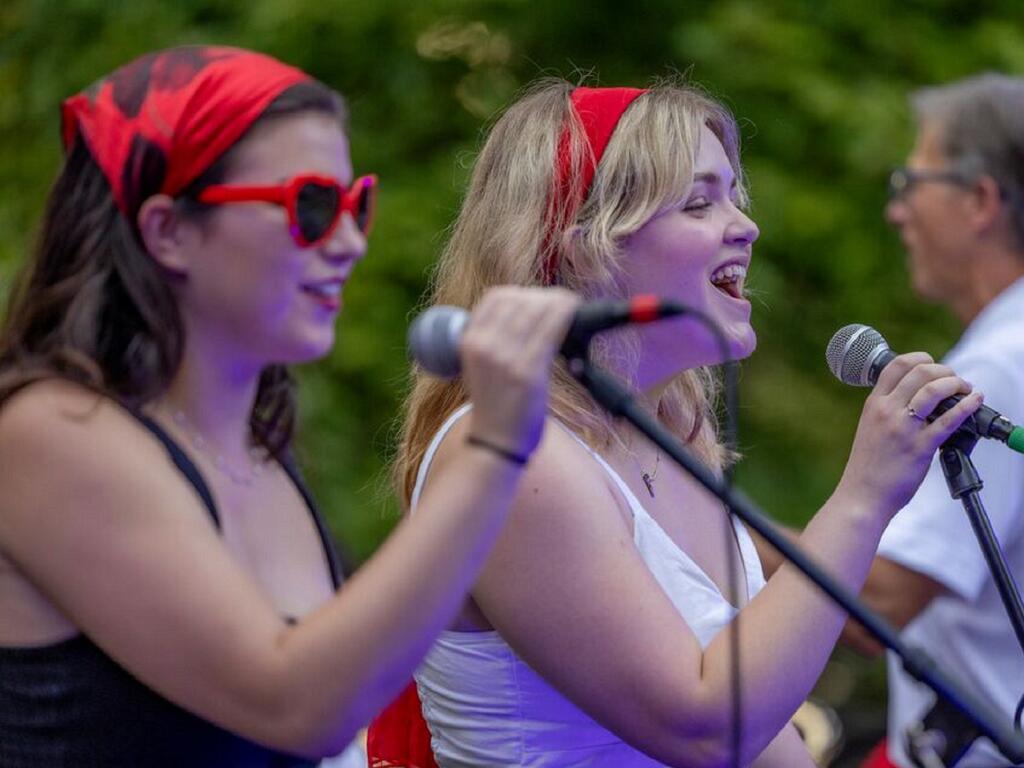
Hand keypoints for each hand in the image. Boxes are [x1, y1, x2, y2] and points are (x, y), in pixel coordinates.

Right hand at [459, 286, 579, 460]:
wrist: (495, 443)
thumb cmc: (494, 405)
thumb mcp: (480, 367)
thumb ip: (495, 341)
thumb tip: (528, 314)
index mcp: (468, 341)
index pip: (496, 297)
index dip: (522, 293)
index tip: (538, 300)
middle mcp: (484, 346)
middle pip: (519, 300)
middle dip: (543, 297)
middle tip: (560, 304)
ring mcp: (506, 358)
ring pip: (536, 309)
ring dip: (558, 302)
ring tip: (570, 306)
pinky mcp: (529, 372)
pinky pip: (552, 329)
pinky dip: (566, 313)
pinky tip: (574, 309)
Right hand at [836, 352, 982, 516]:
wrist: (862, 495)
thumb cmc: (868, 465)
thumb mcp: (869, 427)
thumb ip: (888, 410)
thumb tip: (917, 397)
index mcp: (873, 404)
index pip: (897, 365)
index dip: (920, 358)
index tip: (933, 366)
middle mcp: (886, 411)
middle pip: (920, 371)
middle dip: (944, 370)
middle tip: (954, 380)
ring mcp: (903, 428)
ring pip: (934, 389)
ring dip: (956, 383)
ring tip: (966, 389)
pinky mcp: (920, 447)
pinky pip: (949, 419)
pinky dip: (967, 405)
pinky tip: (975, 401)